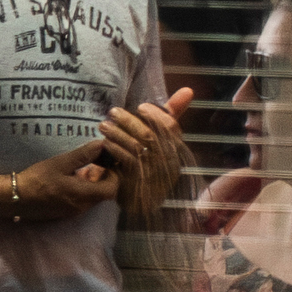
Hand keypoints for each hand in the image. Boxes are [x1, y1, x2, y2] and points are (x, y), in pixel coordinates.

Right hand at [0, 149, 127, 223]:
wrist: (15, 198)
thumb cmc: (37, 179)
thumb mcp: (60, 163)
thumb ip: (83, 155)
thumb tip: (102, 144)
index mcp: (83, 195)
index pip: (112, 189)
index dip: (115, 176)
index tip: (108, 162)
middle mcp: (82, 207)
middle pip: (104, 194)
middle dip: (104, 178)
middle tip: (98, 162)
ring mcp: (73, 212)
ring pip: (93, 198)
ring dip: (93, 184)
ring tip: (84, 168)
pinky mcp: (65, 213)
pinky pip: (82, 201)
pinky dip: (83, 190)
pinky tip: (71, 178)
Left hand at [99, 92, 195, 208]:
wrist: (138, 202)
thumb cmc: (147, 162)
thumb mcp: (158, 140)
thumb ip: (168, 115)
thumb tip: (187, 89)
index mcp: (175, 151)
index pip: (171, 128)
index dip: (156, 115)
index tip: (140, 106)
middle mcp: (170, 164)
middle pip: (151, 136)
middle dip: (130, 121)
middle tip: (112, 112)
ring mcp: (156, 176)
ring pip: (138, 148)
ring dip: (118, 134)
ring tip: (103, 126)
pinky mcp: (141, 185)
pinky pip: (128, 163)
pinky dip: (116, 151)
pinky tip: (105, 144)